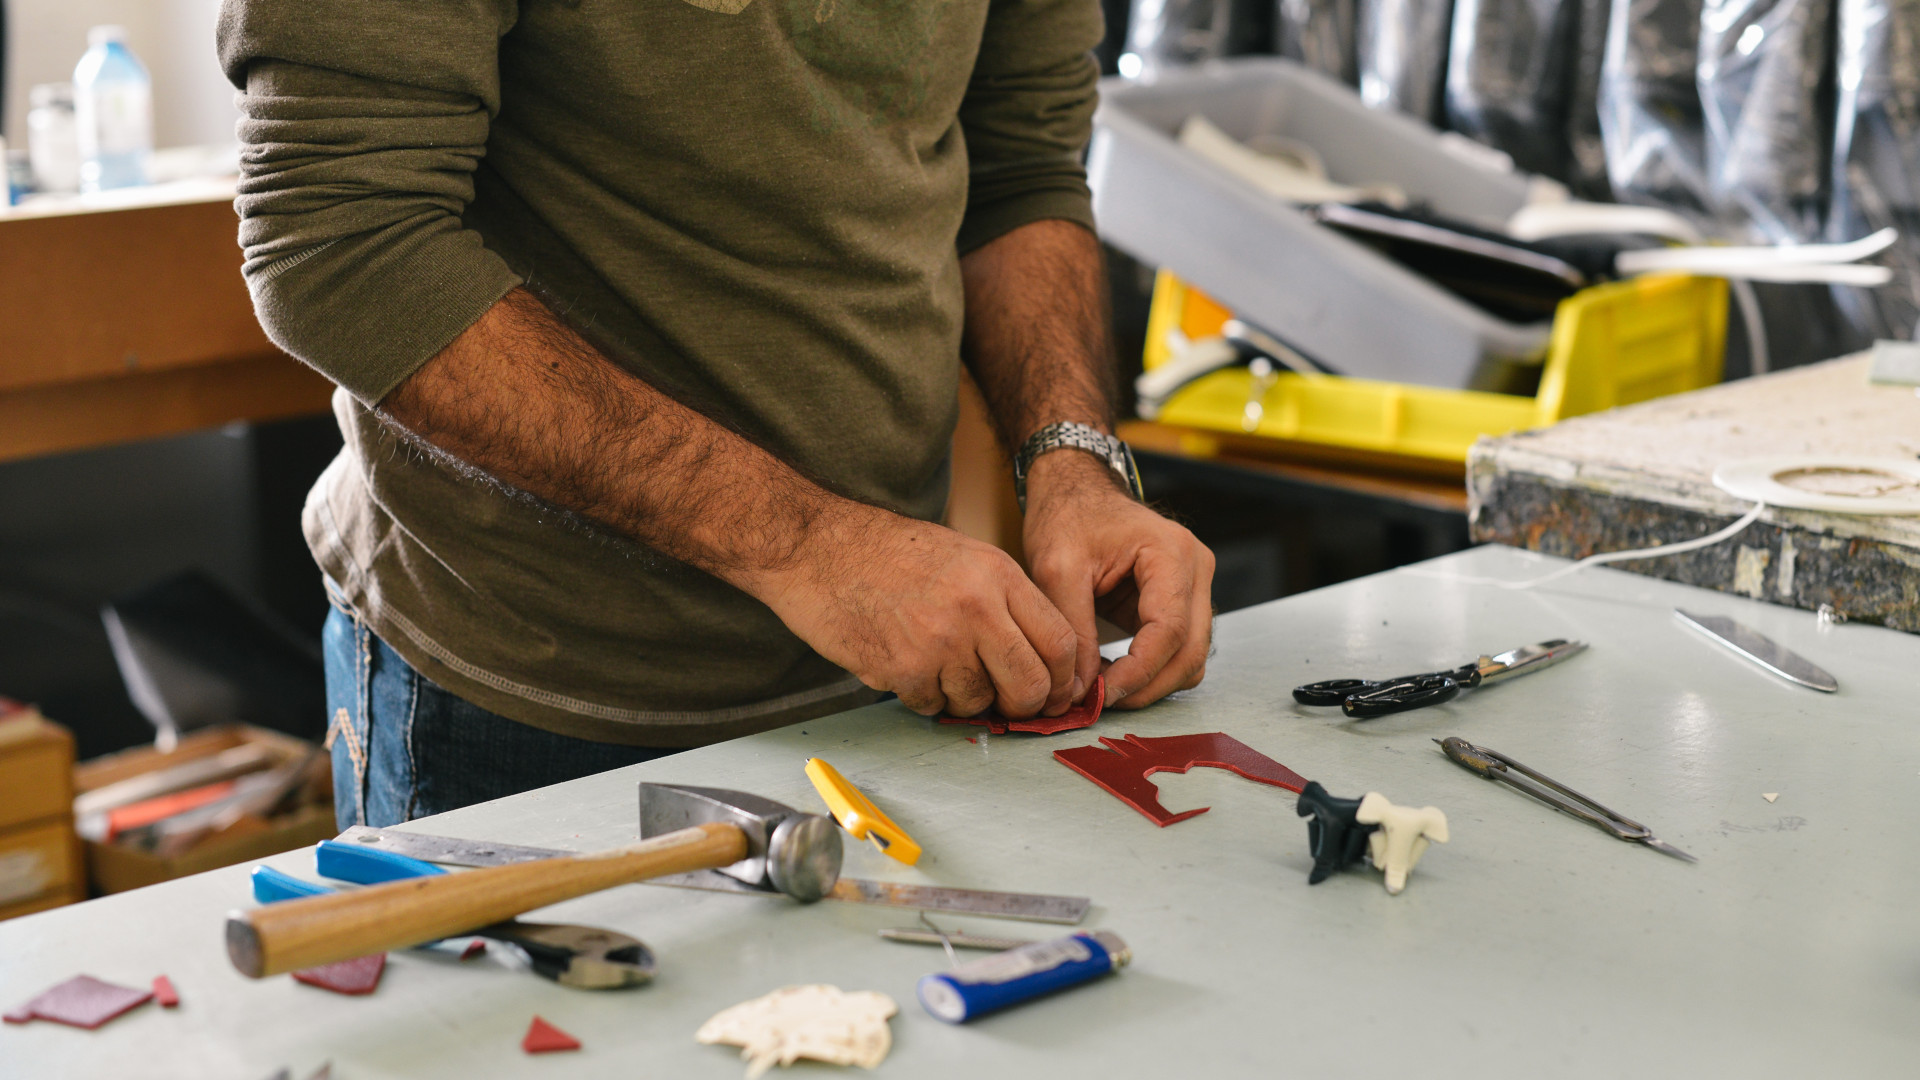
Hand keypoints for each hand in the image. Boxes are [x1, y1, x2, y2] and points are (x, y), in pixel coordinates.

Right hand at [758, 503, 1079, 718]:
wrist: (816, 548)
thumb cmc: (887, 552)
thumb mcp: (964, 556)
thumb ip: (1005, 601)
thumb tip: (1042, 658)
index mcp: (997, 574)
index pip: (1060, 641)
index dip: (1065, 678)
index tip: (1057, 692)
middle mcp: (975, 608)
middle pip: (1032, 684)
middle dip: (1027, 704)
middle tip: (1012, 703)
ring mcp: (939, 642)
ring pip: (980, 703)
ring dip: (966, 699)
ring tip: (942, 668)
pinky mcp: (902, 670)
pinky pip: (933, 707)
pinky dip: (925, 698)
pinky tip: (908, 666)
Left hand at [1021, 449, 1214, 708]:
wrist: (1075, 492)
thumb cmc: (1067, 517)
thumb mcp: (1057, 568)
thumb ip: (1072, 628)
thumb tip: (1082, 688)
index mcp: (1171, 553)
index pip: (1169, 630)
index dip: (1138, 672)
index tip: (1101, 694)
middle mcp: (1196, 569)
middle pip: (1191, 651)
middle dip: (1148, 686)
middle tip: (1101, 702)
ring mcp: (1195, 586)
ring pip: (1191, 658)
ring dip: (1152, 683)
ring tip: (1103, 688)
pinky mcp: (1182, 602)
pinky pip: (1179, 650)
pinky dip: (1152, 670)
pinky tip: (1114, 673)